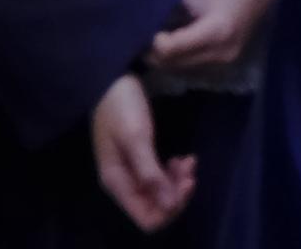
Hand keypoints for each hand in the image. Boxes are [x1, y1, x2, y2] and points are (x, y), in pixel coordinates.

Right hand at [90, 75, 196, 232]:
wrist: (110, 81)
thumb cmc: (121, 107)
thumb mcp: (136, 138)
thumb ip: (150, 173)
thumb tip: (170, 205)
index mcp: (118, 184)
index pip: (148, 219)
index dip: (171, 207)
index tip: (186, 182)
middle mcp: (124, 184)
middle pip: (156, 209)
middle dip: (177, 193)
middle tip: (190, 167)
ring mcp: (131, 173)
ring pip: (160, 194)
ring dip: (178, 182)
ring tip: (188, 160)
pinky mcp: (139, 161)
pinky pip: (159, 179)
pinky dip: (174, 173)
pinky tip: (183, 159)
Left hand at [147, 0, 280, 72]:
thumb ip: (166, 9)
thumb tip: (141, 26)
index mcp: (216, 31)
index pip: (169, 50)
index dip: (151, 41)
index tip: (148, 26)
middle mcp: (222, 53)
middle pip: (172, 64)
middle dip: (154, 52)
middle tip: (144, 35)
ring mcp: (225, 62)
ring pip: (180, 70)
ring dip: (165, 58)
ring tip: (158, 39)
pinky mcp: (225, 64)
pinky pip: (192, 69)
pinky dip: (179, 60)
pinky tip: (175, 44)